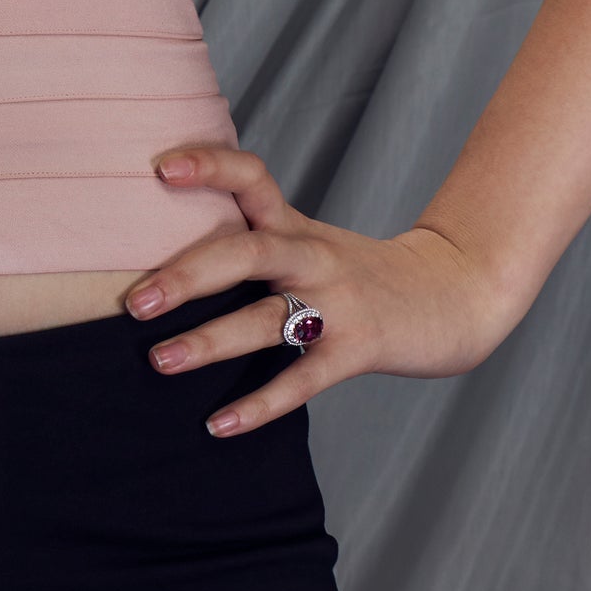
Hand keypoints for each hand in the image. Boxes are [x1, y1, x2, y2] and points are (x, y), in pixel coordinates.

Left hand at [126, 144, 521, 434]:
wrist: (456, 294)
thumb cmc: (364, 273)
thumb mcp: (312, 243)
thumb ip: (255, 240)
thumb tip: (168, 258)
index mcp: (296, 227)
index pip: (252, 178)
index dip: (210, 166)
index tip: (161, 168)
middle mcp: (313, 257)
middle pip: (248, 252)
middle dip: (187, 274)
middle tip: (135, 302)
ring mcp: (338, 303)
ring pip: (267, 318)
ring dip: (210, 341)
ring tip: (160, 361)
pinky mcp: (358, 348)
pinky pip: (302, 379)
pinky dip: (259, 405)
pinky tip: (218, 425)